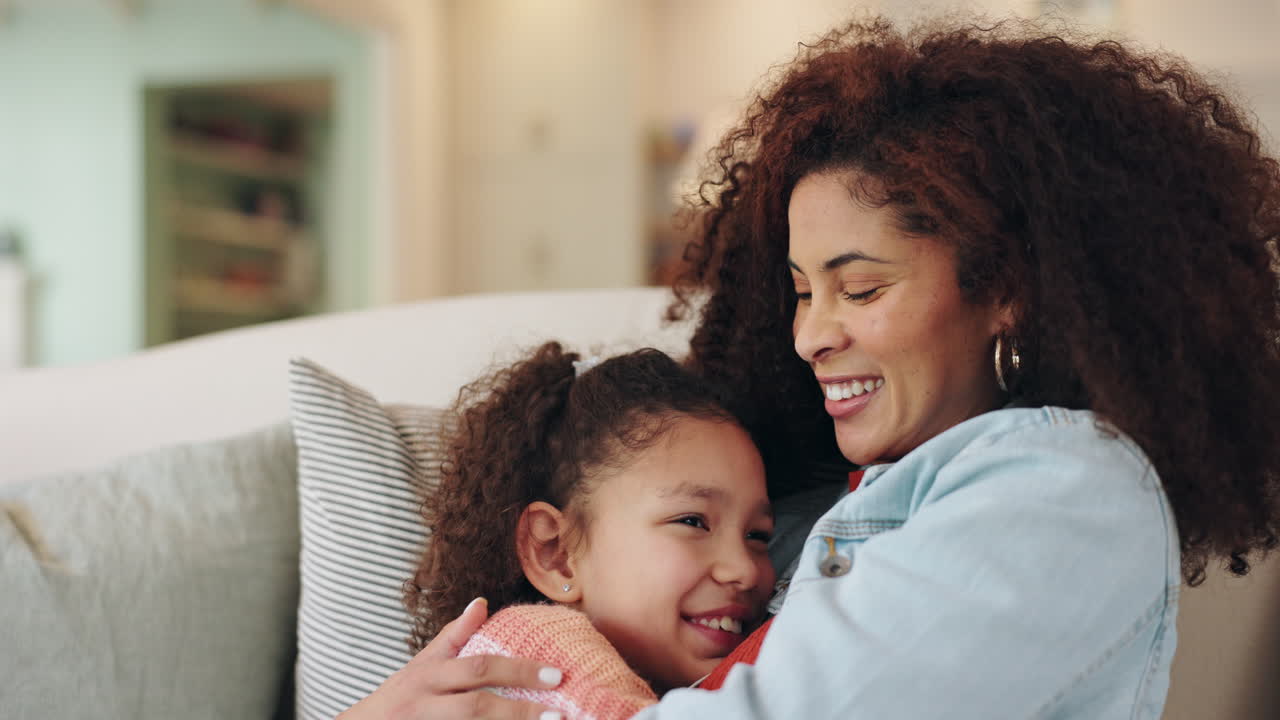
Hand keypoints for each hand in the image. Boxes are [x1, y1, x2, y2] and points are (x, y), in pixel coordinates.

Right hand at [338, 597, 564, 719]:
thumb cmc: (398, 696)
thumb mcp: (421, 664)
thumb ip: (453, 637)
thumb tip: (482, 603)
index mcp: (429, 675)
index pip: (479, 668)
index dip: (519, 670)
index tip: (556, 674)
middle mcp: (425, 702)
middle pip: (476, 706)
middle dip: (519, 711)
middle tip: (560, 714)